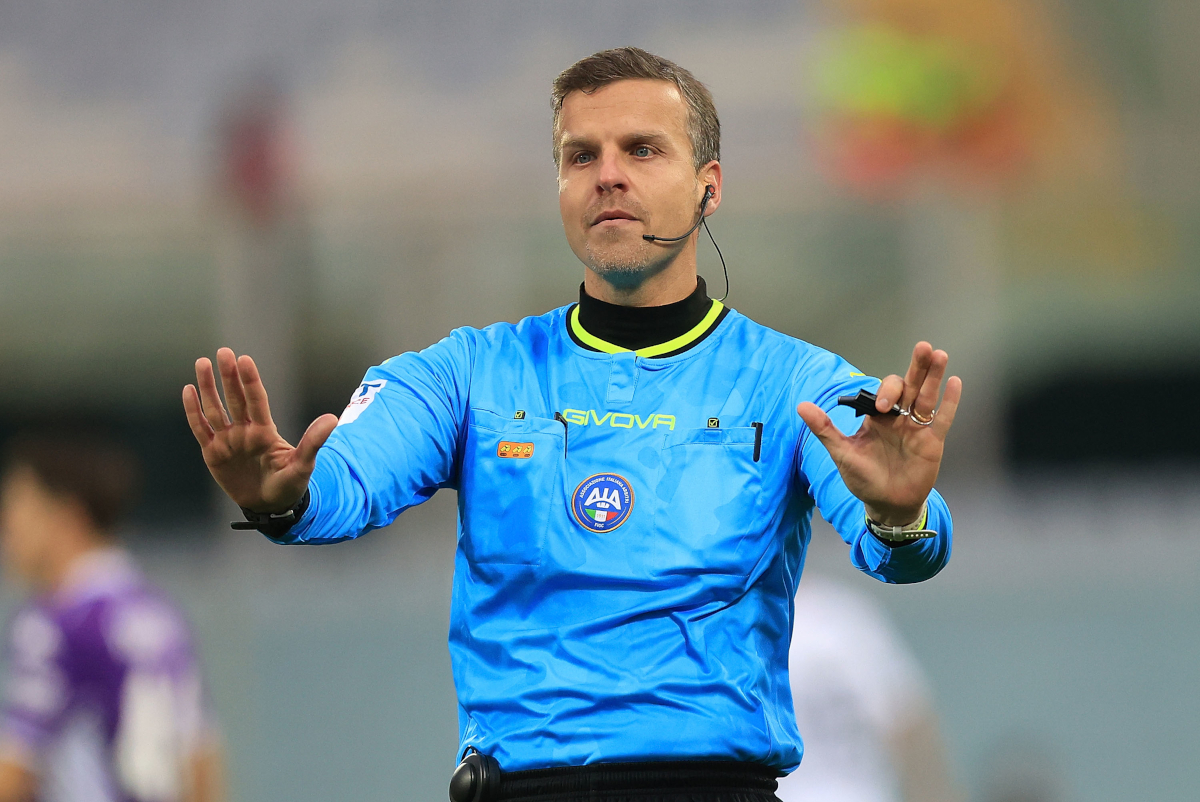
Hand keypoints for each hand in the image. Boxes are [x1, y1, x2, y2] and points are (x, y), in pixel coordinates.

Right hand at [182, 348, 338, 512]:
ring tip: (202, 363)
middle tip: (223, 352)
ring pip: (214, 409)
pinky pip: (201, 428)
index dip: (250, 381)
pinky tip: (188, 390)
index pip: (257, 401)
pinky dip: (193, 411)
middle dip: (228, 376)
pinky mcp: (213, 452)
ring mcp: (228, 440)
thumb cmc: (289, 484)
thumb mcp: (302, 465)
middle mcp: (245, 431)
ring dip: (208, 387)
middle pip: (235, 399)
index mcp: (265, 431)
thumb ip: (313, 442)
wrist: (270, 505)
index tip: (245, 360)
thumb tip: (332, 419)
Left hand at [797, 342, 961, 525]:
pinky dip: (950, 402)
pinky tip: (955, 382)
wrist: (886, 504)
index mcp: (877, 417)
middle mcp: (899, 418)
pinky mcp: (932, 442)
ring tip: (939, 355)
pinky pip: (942, 419)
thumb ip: (825, 428)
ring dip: (933, 377)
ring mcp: (917, 428)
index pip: (885, 392)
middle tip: (923, 347)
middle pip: (910, 386)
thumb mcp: (842, 453)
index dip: (886, 392)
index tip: (882, 407)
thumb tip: (801, 406)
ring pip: (927, 397)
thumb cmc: (864, 478)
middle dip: (917, 367)